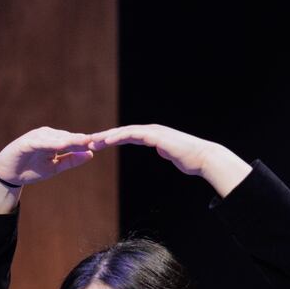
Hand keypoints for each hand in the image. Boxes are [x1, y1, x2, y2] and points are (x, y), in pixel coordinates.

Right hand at [0, 127, 98, 214]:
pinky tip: (62, 145)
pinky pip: (41, 142)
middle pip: (68, 137)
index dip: (87, 143)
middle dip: (82, 140)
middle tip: (98, 141)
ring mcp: (36, 138)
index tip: (103, 144)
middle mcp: (47, 136)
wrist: (7, 175)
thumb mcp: (54, 168)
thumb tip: (90, 154)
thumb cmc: (30, 169)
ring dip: (70, 139)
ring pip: (56, 138)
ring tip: (84, 141)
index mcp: (55, 141)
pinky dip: (51, 143)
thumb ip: (71, 161)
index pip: (74, 141)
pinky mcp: (25, 143)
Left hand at [90, 124, 250, 196]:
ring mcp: (153, 131)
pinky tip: (106, 141)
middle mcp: (150, 130)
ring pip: (124, 131)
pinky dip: (118, 136)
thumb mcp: (171, 153)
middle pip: (122, 131)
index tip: (96, 144)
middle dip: (104, 136)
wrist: (202, 158)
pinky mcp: (155, 136)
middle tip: (87, 141)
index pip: (126, 135)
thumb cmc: (189, 158)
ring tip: (92, 141)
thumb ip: (164, 150)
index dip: (111, 139)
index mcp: (152, 134)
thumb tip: (162, 150)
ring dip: (107, 136)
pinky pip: (132, 134)